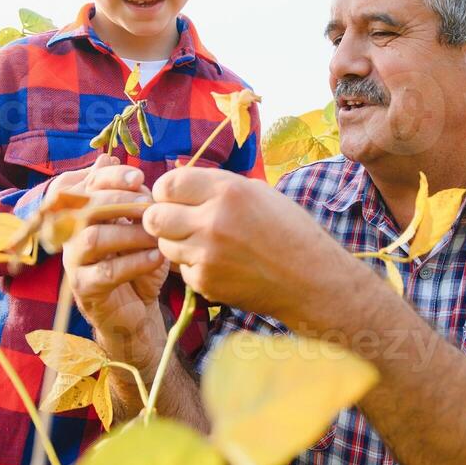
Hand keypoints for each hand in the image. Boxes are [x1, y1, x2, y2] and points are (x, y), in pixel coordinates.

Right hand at [60, 157, 168, 368]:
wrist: (136, 307)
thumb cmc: (136, 259)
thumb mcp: (136, 223)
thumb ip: (126, 193)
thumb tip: (108, 156)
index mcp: (81, 211)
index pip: (85, 184)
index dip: (110, 177)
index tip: (140, 177)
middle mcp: (70, 233)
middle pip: (84, 208)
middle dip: (120, 202)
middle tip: (151, 206)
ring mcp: (73, 261)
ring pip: (93, 239)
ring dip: (129, 234)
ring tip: (157, 236)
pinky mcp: (84, 288)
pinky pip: (105, 272)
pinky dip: (133, 263)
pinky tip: (155, 258)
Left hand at [142, 167, 347, 326]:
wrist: (311, 278)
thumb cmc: (288, 230)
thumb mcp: (256, 192)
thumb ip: (214, 186)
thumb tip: (177, 182)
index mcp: (227, 191)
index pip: (167, 184)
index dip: (166, 191)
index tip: (174, 197)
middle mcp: (212, 221)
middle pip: (154, 217)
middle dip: (161, 218)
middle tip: (177, 221)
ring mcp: (207, 255)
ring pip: (165, 246)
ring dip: (177, 243)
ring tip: (206, 243)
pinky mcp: (206, 282)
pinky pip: (183, 270)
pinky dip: (195, 267)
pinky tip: (220, 264)